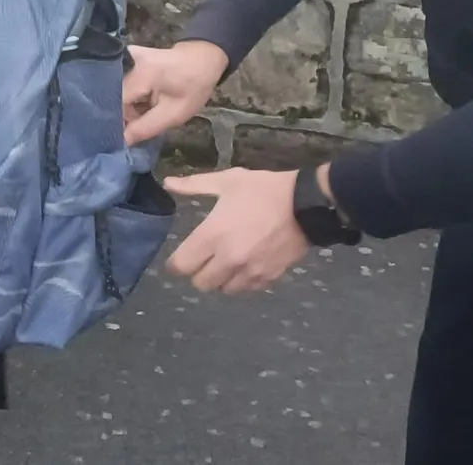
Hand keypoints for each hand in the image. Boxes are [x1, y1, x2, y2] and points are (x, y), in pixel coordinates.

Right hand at [122, 41, 228, 145]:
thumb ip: (145, 128)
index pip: (115, 103)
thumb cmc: (193, 86)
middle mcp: (126, 60)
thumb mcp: (174, 114)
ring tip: (145, 111)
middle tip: (140, 125)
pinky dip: (129, 95)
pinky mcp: (127, 56)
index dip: (119, 122)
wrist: (201, 59)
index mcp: (140, 74)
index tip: (125, 136)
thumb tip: (122, 140)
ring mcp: (126, 56)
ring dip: (128, 105)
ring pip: (117, 90)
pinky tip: (141, 100)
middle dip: (125, 114)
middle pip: (114, 96)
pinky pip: (120, 81)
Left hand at [163, 168, 309, 293]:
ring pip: (223, 290)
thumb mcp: (225, 181)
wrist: (304, 205)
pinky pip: (246, 290)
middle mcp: (228, 259)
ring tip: (222, 263)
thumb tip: (168, 183)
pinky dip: (240, 282)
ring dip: (218, 280)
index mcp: (212, 235)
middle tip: (201, 259)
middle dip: (196, 272)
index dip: (174, 264)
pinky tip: (243, 266)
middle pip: (200, 283)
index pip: (182, 265)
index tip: (175, 259)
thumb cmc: (261, 190)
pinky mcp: (268, 277)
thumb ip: (193, 185)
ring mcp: (250, 271)